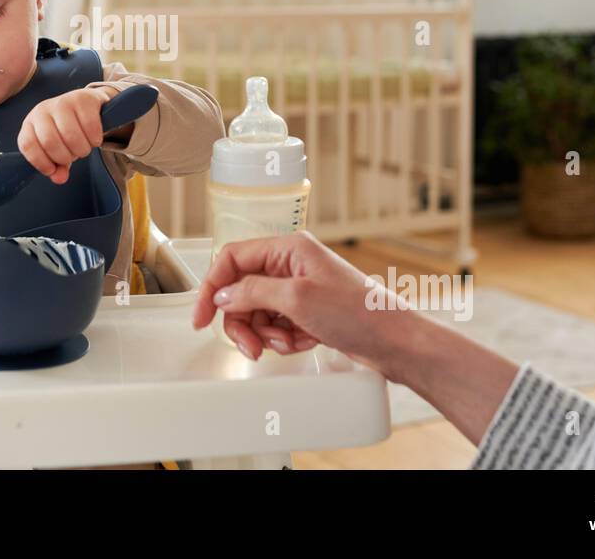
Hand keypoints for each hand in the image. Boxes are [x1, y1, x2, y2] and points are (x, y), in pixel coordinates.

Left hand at [16, 87, 112, 184]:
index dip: (40, 162)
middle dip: (65, 157)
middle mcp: (42, 110)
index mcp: (31, 123)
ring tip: (84, 147)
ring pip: (71, 136)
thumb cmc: (69, 129)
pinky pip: (90, 126)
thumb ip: (57, 167)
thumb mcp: (59, 149)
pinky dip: (95, 139)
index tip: (52, 170)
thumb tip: (59, 178)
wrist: (87, 104)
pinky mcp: (82, 98)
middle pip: (50, 142)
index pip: (27, 145)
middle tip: (73, 156)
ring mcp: (62, 102)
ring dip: (82, 149)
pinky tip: (94, 138)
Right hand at [192, 230, 413, 376]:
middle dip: (243, 321)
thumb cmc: (358, 312)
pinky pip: (276, 325)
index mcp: (287, 248)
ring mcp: (298, 289)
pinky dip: (284, 339)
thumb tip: (222, 295)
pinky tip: (304, 342)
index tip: (201, 316)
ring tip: (287, 343)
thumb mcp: (297, 299)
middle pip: (241, 291)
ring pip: (257, 312)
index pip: (232, 259)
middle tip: (252, 345)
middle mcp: (290, 264)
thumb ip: (252, 292)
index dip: (212, 287)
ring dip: (266, 333)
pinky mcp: (306, 311)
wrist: (394, 341)